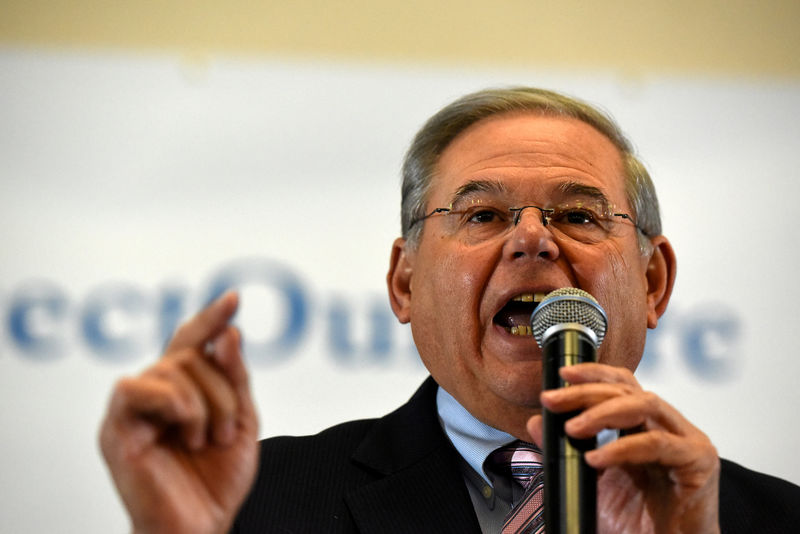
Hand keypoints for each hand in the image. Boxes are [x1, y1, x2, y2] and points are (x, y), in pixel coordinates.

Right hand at [99, 291, 258, 533]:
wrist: (200, 528)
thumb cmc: (216, 480)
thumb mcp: (243, 421)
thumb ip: (235, 376)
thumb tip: (229, 333)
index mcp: (182, 392)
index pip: (191, 342)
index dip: (210, 318)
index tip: (234, 298)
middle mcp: (155, 396)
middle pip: (190, 354)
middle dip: (223, 389)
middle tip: (227, 430)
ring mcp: (133, 411)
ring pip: (171, 367)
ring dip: (205, 402)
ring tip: (208, 439)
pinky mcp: (116, 429)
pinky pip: (134, 387)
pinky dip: (172, 401)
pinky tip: (186, 428)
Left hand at [526, 362, 719, 533]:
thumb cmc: (634, 524)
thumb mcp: (588, 482)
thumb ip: (563, 450)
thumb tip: (535, 422)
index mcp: (643, 427)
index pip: (621, 385)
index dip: (593, 374)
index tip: (561, 375)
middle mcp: (666, 427)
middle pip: (627, 390)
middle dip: (585, 392)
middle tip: (553, 400)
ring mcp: (686, 441)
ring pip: (644, 405)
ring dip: (603, 412)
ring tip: (572, 428)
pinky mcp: (699, 461)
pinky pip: (658, 443)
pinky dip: (623, 448)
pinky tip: (597, 459)